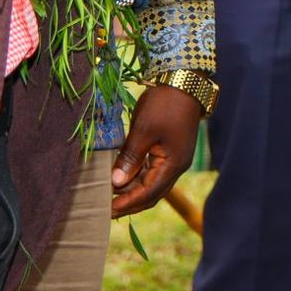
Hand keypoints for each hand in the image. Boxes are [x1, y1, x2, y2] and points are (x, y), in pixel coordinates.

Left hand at [111, 83, 202, 217]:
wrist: (184, 81)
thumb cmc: (163, 104)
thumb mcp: (143, 130)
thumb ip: (130, 158)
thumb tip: (116, 183)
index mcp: (173, 164)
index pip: (148, 193)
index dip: (128, 203)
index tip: (108, 209)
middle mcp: (177, 166)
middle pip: (152, 194)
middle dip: (130, 203)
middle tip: (107, 209)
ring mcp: (175, 159)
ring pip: (153, 184)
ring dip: (133, 191)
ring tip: (111, 195)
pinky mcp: (171, 150)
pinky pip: (153, 172)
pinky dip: (138, 178)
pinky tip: (123, 177)